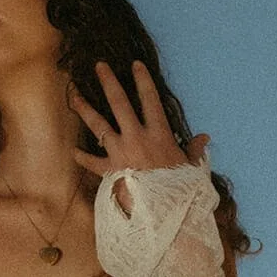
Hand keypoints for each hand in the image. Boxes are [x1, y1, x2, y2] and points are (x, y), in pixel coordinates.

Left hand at [71, 61, 209, 176]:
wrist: (161, 212)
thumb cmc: (179, 189)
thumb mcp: (191, 167)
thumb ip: (195, 150)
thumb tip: (204, 138)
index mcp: (159, 133)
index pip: (150, 99)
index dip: (143, 80)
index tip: (135, 64)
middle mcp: (136, 137)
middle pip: (119, 103)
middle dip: (109, 82)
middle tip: (99, 65)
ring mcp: (120, 152)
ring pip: (98, 125)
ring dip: (85, 108)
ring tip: (73, 94)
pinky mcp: (109, 171)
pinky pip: (92, 162)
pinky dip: (82, 157)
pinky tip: (73, 151)